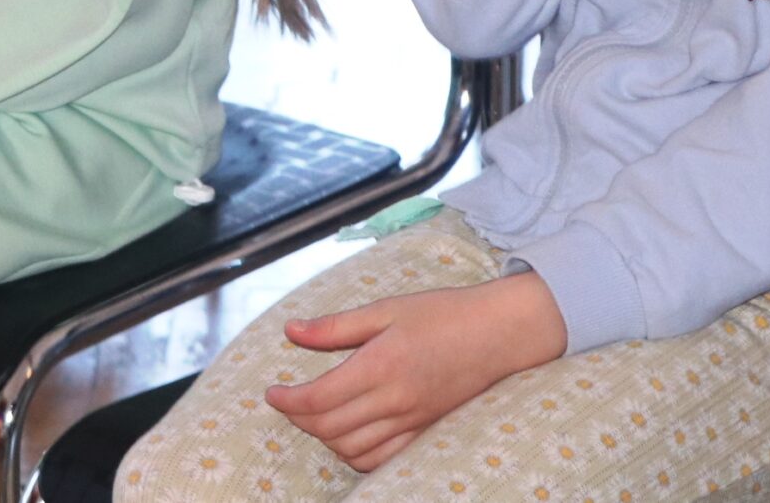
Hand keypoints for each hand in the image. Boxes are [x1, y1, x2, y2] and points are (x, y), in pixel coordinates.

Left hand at [265, 273, 566, 470]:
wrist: (498, 334)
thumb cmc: (442, 314)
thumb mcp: (384, 310)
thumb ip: (334, 327)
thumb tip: (290, 331)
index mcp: (380, 366)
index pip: (319, 398)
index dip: (287, 401)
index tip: (271, 392)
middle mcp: (394, 400)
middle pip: (329, 428)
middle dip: (299, 419)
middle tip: (287, 401)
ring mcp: (411, 420)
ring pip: (352, 449)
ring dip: (323, 437)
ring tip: (312, 415)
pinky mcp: (424, 430)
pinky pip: (382, 459)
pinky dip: (355, 454)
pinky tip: (345, 435)